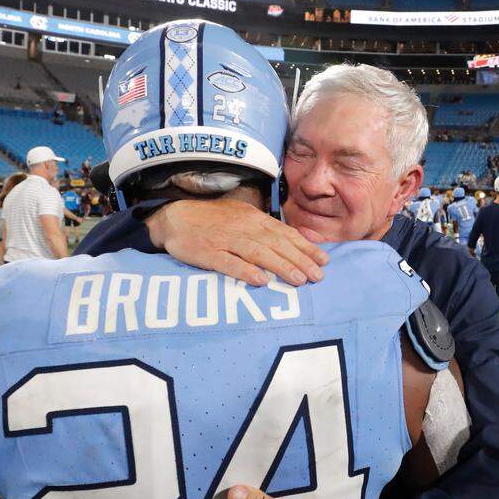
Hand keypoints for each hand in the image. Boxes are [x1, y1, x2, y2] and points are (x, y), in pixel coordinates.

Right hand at [146, 199, 328, 286]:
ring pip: (257, 253)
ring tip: (299, 280)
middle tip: (318, 276)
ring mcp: (225, 240)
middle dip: (299, 260)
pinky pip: (229, 262)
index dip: (305, 247)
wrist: (175, 217)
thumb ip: (264, 229)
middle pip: (276, 244)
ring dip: (280, 266)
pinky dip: (245, 271)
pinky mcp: (208, 253)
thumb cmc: (212, 221)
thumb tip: (292, 242)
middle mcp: (243, 227)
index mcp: (253, 218)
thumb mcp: (241, 218)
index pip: (284, 233)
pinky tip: (261, 281)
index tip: (323, 260)